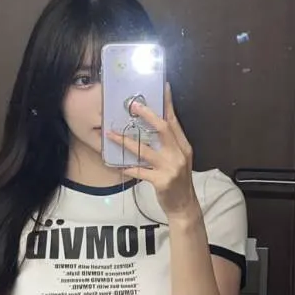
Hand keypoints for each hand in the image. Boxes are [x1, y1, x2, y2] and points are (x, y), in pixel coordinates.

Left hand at [106, 83, 198, 218]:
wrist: (184, 207)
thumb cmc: (177, 182)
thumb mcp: (178, 160)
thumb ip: (169, 146)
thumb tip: (151, 129)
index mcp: (183, 147)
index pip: (174, 121)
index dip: (168, 104)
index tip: (162, 87)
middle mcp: (179, 154)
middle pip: (163, 129)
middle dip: (147, 115)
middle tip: (132, 105)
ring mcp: (171, 168)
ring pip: (146, 150)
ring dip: (126, 141)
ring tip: (110, 134)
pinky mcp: (161, 181)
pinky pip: (140, 171)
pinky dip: (128, 167)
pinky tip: (117, 165)